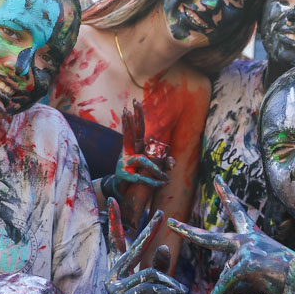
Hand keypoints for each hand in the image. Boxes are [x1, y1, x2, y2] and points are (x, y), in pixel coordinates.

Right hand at [106, 201, 185, 293]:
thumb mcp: (160, 287)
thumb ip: (160, 267)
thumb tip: (164, 247)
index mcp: (120, 271)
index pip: (118, 243)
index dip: (116, 222)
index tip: (114, 200)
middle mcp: (113, 277)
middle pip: (132, 250)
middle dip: (147, 231)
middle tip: (161, 213)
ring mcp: (114, 291)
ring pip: (147, 273)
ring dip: (168, 280)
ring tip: (179, 289)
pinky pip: (147, 288)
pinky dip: (164, 289)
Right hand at [110, 101, 173, 224]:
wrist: (122, 190)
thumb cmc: (136, 175)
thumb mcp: (150, 167)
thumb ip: (163, 163)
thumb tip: (173, 162)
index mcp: (134, 147)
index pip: (137, 130)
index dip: (136, 117)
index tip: (134, 102)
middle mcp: (127, 152)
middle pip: (130, 134)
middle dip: (130, 122)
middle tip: (127, 109)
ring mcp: (123, 162)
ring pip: (142, 160)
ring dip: (155, 168)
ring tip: (165, 177)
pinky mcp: (124, 175)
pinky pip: (141, 177)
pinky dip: (153, 181)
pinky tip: (161, 183)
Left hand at [169, 176, 294, 293]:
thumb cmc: (287, 280)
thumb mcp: (258, 277)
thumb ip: (237, 281)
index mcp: (253, 236)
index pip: (237, 211)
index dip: (227, 195)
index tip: (218, 180)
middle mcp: (247, 239)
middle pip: (210, 238)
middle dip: (188, 232)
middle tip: (170, 222)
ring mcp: (246, 250)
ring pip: (226, 278)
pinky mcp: (246, 264)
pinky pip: (226, 284)